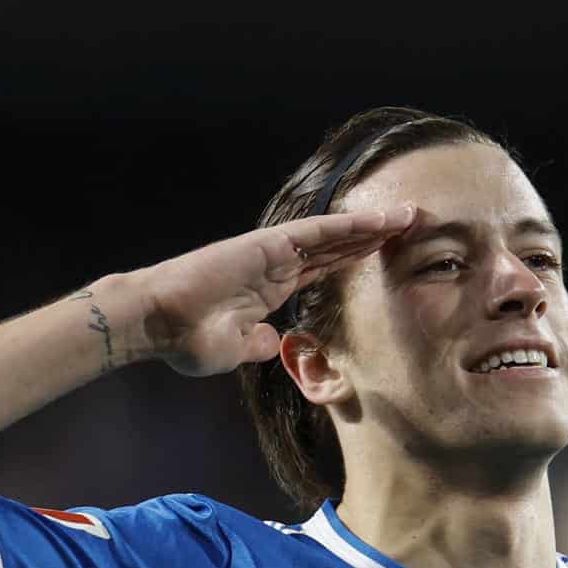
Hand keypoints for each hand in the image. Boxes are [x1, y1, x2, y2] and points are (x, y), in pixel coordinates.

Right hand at [133, 205, 416, 376]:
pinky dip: (347, 226)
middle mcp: (276, 266)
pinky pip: (315, 233)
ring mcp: (272, 253)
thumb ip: (257, 344)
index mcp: (271, 289)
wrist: (156, 323)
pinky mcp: (266, 245)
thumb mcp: (234, 349)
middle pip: (336, 248)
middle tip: (411, 226)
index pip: (324, 270)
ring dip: (371, 227)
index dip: (355, 261)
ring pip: (333, 235)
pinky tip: (377, 222)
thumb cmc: (186, 339)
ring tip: (408, 217)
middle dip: (373, 238)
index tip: (386, 256)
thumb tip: (276, 341)